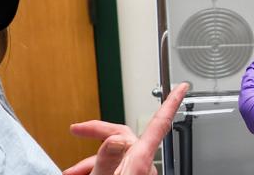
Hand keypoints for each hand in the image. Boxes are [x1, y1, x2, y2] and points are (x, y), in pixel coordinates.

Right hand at [63, 83, 189, 174]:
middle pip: (122, 138)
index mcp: (140, 160)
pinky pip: (117, 169)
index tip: (182, 88)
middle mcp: (144, 166)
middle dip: (96, 135)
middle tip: (76, 130)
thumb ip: (108, 157)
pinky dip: (99, 171)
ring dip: (90, 163)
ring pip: (115, 157)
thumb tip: (117, 138)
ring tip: (71, 173)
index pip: (159, 124)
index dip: (171, 103)